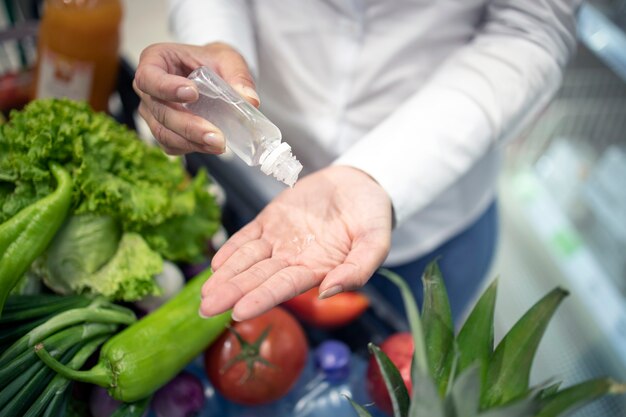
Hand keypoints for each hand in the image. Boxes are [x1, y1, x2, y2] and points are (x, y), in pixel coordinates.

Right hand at [133, 42, 258, 154]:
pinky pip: (171, 145)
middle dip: (188, 125)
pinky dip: (191, 148)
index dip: (166, 87)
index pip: (148, 76)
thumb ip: (238, 75)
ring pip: (163, 132)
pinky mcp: (163, 130)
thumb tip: (250, 100)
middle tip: (215, 135)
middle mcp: (148, 89)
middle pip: (159, 111)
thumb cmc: (211, 61)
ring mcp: (153, 112)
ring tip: (219, 144)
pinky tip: (212, 146)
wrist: (211, 73)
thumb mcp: (228, 58)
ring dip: (191, 142)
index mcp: (155, 60)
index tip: (193, 93)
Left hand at [200, 166, 392, 320]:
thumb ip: (358, 269)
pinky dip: (232, 248)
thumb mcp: (376, 242)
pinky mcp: (271, 220)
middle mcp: (293, 259)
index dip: (261, 299)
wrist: (359, 185)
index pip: (283, 287)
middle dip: (232, 293)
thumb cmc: (372, 217)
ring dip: (227, 275)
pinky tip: (217, 262)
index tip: (238, 312)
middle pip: (258, 278)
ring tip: (205, 293)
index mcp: (317, 269)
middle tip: (206, 309)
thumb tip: (329, 291)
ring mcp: (279, 240)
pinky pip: (248, 236)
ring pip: (247, 260)